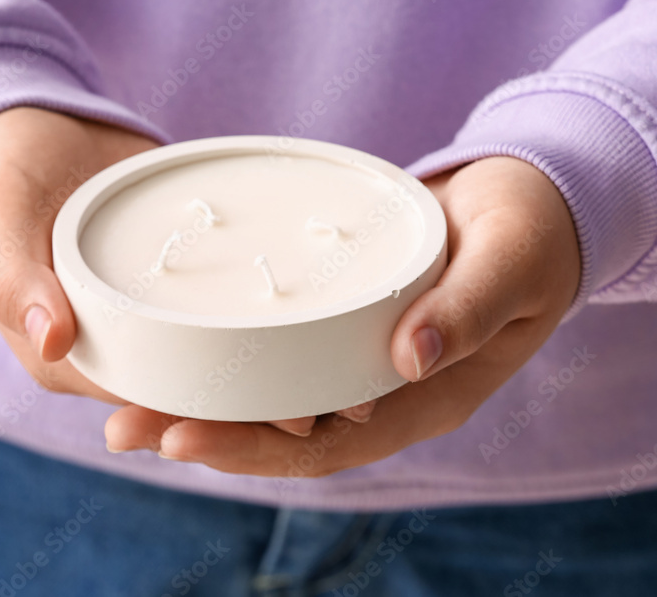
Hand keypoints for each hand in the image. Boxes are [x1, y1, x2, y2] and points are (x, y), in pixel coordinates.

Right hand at [0, 107, 347, 434]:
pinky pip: (225, 312)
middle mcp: (111, 351)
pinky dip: (271, 320)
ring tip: (360, 371)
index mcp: (67, 358)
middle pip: (195, 394)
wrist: (26, 129)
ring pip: (219, 362)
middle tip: (351, 401)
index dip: (217, 419)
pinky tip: (332, 316)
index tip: (287, 421)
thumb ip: (17, 279)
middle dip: (267, 405)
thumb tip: (51, 338)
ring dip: (282, 370)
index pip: (151, 405)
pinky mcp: (174, 285)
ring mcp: (147, 319)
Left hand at [104, 156, 580, 474]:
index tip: (182, 437)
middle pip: (283, 435)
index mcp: (428, 397)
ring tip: (123, 397)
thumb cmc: (530, 233)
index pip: (329, 446)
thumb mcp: (510, 261)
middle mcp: (387, 394)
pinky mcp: (344, 326)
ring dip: (203, 402)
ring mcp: (363, 363)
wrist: (534, 204)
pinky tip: (176, 350)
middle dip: (205, 434)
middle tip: (122, 425)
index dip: (255, 451)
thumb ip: (467, 309)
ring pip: (272, 401)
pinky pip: (279, 356)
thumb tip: (406, 358)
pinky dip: (228, 359)